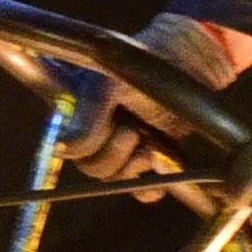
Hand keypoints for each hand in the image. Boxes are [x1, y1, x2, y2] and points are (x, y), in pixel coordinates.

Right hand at [63, 15, 251, 184]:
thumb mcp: (108, 86)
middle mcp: (97, 133)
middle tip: (133, 132)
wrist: (188, 62)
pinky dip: (149, 187)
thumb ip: (86, 117)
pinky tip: (159, 167)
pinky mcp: (150, 159)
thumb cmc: (142, 64)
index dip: (87, 145)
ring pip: (116, 179)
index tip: (112, 126)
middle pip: (93, 168)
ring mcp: (124, 148)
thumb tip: (63, 149)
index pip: (69, 149)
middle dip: (115, 155)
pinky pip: (141, 189)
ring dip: (133, 166)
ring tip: (150, 143)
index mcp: (79, 114)